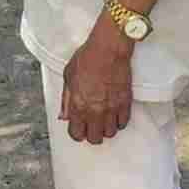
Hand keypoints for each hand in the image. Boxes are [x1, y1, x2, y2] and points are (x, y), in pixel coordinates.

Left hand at [59, 25, 133, 143]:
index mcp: (78, 105)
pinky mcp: (125, 103)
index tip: (78, 127)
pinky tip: (114, 113)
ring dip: (106, 128)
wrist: (108, 49)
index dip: (76, 131)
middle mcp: (95, 111)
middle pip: (94, 138)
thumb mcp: (68, 76)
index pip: (76, 134)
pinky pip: (123, 123)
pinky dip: (118, 121)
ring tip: (103, 118)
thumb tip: (64, 114)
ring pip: (110, 133)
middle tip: (91, 124)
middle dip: (91, 133)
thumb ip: (66, 99)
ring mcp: (111, 109)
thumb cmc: (87, 58)